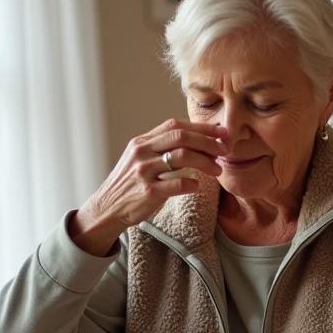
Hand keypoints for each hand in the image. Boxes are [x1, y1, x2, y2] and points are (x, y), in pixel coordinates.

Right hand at [70, 119, 227, 255]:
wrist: (108, 207)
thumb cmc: (131, 184)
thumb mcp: (140, 158)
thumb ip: (161, 147)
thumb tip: (196, 139)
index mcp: (142, 142)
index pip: (175, 125)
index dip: (201, 127)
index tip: (222, 132)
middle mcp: (142, 152)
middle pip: (181, 137)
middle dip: (208, 141)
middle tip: (225, 150)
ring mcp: (144, 171)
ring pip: (183, 157)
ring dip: (206, 162)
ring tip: (218, 170)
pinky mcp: (148, 192)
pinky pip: (177, 184)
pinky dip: (193, 184)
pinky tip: (198, 186)